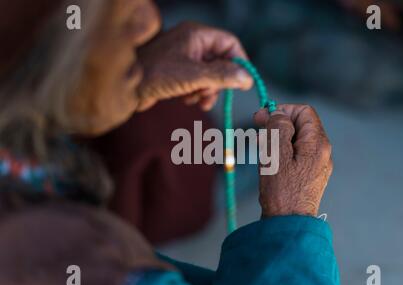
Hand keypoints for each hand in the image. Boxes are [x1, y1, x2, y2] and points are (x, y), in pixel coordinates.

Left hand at [137, 22, 252, 110]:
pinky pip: (197, 82)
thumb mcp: (193, 76)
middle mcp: (192, 43)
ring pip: (210, 75)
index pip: (229, 43)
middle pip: (221, 61)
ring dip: (207, 91)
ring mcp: (184, 57)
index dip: (240, 62)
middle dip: (219, 82)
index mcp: (196, 35)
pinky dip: (196, 93)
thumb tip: (247, 78)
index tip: (244, 83)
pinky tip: (187, 100)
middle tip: (211, 95)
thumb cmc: (156, 75)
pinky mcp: (177, 72)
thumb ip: (222, 76)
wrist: (125, 88)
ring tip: (197, 101)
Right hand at [254, 105, 332, 216]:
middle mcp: (322, 152)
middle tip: (258, 132)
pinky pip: (297, 155)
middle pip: (301, 125)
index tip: (261, 118)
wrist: (289, 224)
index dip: (282, 110)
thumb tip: (279, 113)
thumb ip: (278, 128)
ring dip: (277, 139)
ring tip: (261, 149)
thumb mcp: (276, 154)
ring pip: (297, 140)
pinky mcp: (310, 176)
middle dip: (278, 124)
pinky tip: (270, 162)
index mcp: (317, 143)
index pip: (304, 111)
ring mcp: (317, 165)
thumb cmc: (281, 190)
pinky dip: (282, 152)